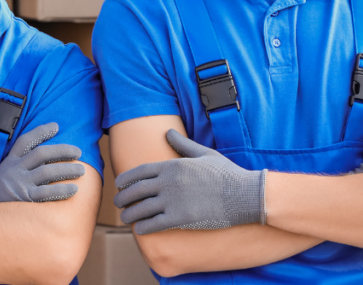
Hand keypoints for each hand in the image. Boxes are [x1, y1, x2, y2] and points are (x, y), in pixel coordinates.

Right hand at [0, 122, 84, 204]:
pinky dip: (62, 190)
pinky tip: (74, 189)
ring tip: (82, 170)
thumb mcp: (5, 174)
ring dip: (67, 169)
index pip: (25, 141)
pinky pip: (47, 192)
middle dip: (62, 150)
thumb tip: (46, 157)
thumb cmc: (2, 196)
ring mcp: (20, 184)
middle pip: (41, 154)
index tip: (56, 126)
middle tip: (78, 152)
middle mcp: (15, 170)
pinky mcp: (25, 199)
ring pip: (47, 171)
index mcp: (10, 162)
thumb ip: (21, 165)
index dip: (40, 132)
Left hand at [114, 129, 264, 234]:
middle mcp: (169, 182)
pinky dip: (143, 228)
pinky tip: (139, 230)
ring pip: (141, 209)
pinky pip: (154, 224)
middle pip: (135, 190)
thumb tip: (168, 132)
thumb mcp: (204, 154)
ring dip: (129, 214)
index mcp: (173, 165)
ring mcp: (173, 200)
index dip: (125, 179)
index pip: (139, 171)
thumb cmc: (227, 174)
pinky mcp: (180, 218)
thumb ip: (182, 145)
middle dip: (122, 198)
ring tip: (125, 218)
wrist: (244, 194)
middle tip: (118, 203)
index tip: (119, 185)